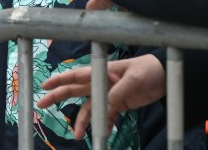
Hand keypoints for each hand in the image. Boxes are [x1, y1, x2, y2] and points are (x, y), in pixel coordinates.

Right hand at [38, 54, 165, 138]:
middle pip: (75, 90)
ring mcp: (109, 94)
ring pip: (89, 108)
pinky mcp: (118, 104)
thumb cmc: (149, 70)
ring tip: (78, 136)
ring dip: (83, 121)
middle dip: (58, 98)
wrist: (166, 77)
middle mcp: (101, 82)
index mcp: (102, 71)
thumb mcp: (135, 79)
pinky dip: (102, 125)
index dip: (59, 80)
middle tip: (41, 105)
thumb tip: (104, 106)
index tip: (44, 86)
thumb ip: (119, 91)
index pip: (77, 75)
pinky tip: (102, 135)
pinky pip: (106, 116)